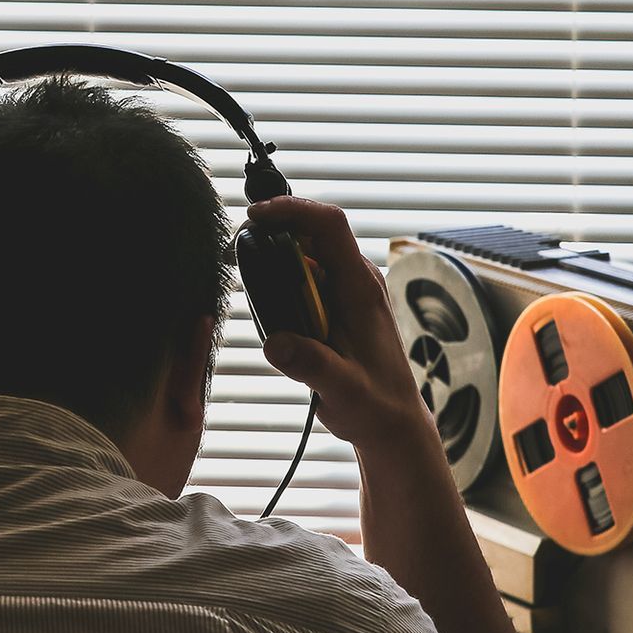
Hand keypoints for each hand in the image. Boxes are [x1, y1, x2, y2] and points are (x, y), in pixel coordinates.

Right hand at [246, 196, 434, 449]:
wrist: (392, 422)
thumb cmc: (376, 405)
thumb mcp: (343, 389)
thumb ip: (311, 364)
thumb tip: (276, 343)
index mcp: (361, 289)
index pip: (330, 225)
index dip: (293, 210)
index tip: (256, 215)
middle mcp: (356, 281)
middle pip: (313, 232)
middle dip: (275, 228)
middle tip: (240, 247)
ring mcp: (347, 291)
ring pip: (307, 254)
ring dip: (276, 256)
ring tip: (250, 276)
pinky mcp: (337, 305)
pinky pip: (306, 277)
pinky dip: (282, 280)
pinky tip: (267, 305)